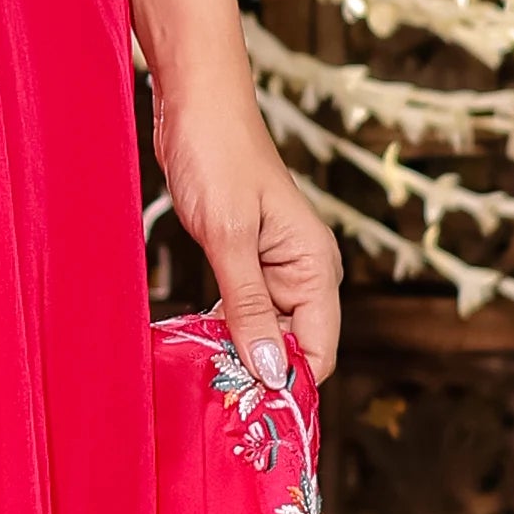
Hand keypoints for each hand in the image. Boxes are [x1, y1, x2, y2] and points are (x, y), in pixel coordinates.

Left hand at [152, 77, 341, 390]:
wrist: (196, 104)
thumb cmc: (217, 155)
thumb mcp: (229, 237)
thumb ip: (248, 306)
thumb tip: (270, 371)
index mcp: (315, 266)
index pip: (319, 350)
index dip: (288, 383)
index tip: (248, 409)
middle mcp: (303, 272)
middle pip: (291, 347)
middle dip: (257, 372)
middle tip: (213, 395)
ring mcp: (273, 268)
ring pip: (263, 333)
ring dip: (236, 353)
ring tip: (199, 372)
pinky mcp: (245, 261)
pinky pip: (242, 311)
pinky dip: (222, 328)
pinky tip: (195, 341)